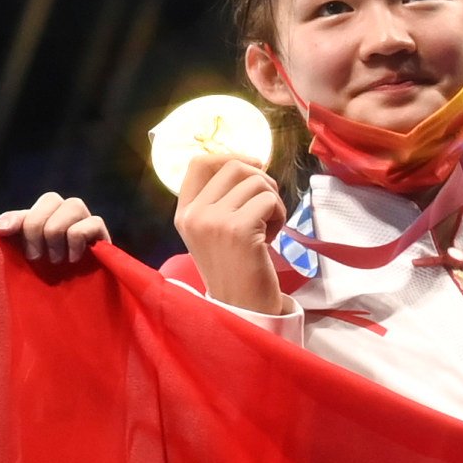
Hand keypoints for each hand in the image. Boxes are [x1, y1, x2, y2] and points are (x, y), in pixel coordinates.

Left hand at [0, 191, 106, 273]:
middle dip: (37, 229)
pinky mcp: (102, 235)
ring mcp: (85, 220)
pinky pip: (92, 222)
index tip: (3, 234)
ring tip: (55, 259)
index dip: (16, 219)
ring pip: (73, 205)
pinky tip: (73, 259)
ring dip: (57, 235)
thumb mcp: (21, 254)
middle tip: (36, 257)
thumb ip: (12, 234)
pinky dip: (77, 241)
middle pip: (51, 198)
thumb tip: (0, 228)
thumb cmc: (41, 276)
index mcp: (43, 214)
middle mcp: (65, 211)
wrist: (69, 304)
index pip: (27, 205)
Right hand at [172, 151, 291, 314]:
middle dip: (260, 180)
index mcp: (183, 213)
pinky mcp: (238, 229)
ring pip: (256, 182)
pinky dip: (279, 215)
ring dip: (272, 201)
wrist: (241, 307)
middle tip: (267, 206)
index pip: (199, 163)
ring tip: (267, 227)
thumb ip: (220, 198)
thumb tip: (251, 161)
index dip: (230, 156)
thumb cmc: (235, 267)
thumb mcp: (214, 231)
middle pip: (233, 166)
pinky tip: (270, 238)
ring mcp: (214, 221)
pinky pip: (270, 200)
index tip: (254, 165)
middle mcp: (194, 214)